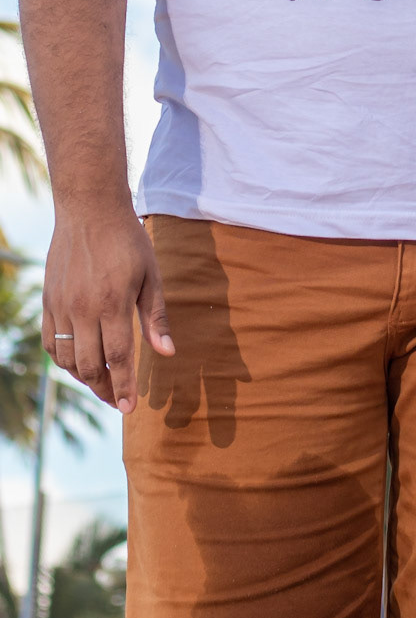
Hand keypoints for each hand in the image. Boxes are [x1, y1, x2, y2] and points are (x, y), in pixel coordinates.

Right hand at [42, 205, 173, 412]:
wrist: (90, 209)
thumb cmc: (127, 240)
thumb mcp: (150, 274)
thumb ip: (156, 317)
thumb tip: (166, 353)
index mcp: (112, 302)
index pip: (117, 358)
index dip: (124, 387)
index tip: (129, 408)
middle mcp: (82, 309)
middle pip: (90, 365)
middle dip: (105, 389)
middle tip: (117, 400)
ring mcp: (61, 306)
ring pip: (66, 359)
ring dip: (84, 377)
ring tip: (101, 382)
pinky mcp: (48, 301)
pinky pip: (50, 343)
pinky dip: (62, 360)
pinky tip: (78, 362)